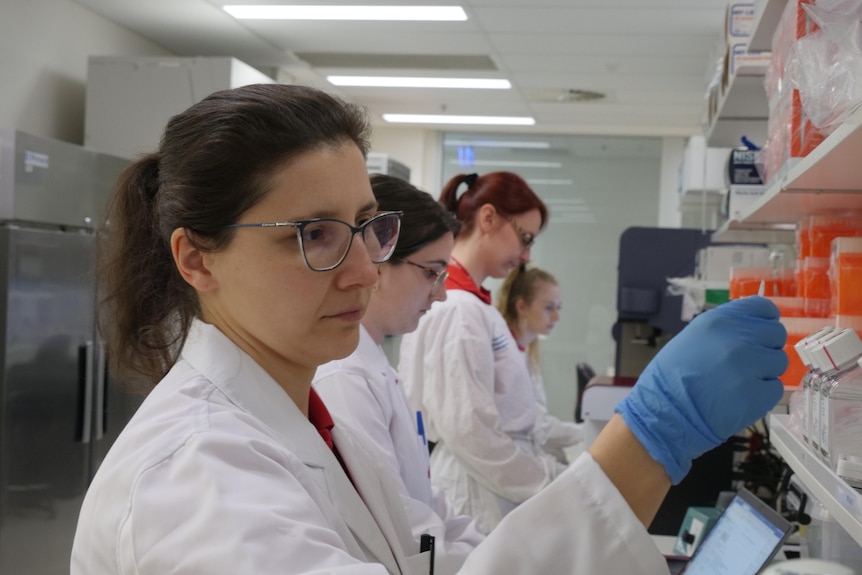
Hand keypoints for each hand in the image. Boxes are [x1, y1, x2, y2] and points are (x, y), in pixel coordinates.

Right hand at [615, 296, 786, 483]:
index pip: (763, 307)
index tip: (759, 332)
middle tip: (746, 363)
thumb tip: (749, 327)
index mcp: (720, 320)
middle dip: (764, 347)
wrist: (665, 414)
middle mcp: (739, 338)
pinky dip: (763, 394)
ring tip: (739, 382)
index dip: (764, 320)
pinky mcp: (760, 394)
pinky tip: (741, 397)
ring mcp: (751, 366)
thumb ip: (724, 329)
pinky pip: (775, 388)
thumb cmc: (671, 376)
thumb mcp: (693, 337)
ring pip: (779, 362)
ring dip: (764, 371)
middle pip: (776, 334)